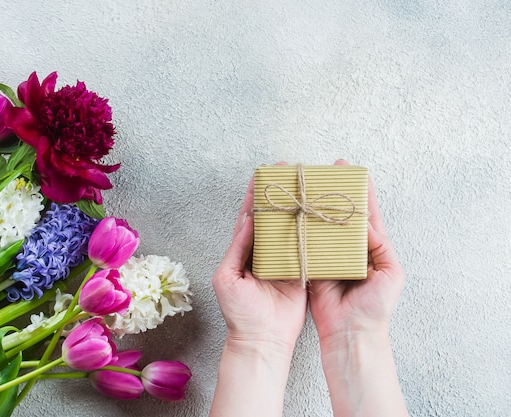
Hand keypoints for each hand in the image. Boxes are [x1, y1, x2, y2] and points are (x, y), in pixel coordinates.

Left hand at [212, 175, 306, 353]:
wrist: (262, 340)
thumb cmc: (238, 312)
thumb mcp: (227, 278)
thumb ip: (237, 249)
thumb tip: (247, 221)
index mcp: (243, 251)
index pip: (249, 217)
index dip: (255, 195)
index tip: (263, 174)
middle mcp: (264, 253)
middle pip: (272, 219)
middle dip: (279, 196)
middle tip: (288, 174)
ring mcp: (283, 262)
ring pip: (290, 230)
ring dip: (296, 211)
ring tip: (305, 189)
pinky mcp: (300, 273)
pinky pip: (306, 249)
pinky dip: (311, 234)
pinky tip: (317, 218)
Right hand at [308, 160, 408, 416]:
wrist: (351, 333)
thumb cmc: (376, 307)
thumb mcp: (391, 274)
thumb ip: (380, 246)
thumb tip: (362, 223)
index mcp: (372, 248)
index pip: (367, 213)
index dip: (361, 191)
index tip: (351, 170)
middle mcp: (349, 249)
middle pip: (341, 214)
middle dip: (335, 192)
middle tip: (325, 171)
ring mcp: (330, 257)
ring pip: (322, 226)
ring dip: (316, 207)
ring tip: (307, 187)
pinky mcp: (313, 266)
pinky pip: (306, 244)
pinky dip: (301, 229)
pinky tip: (294, 213)